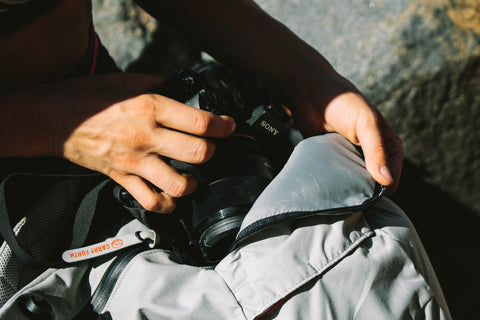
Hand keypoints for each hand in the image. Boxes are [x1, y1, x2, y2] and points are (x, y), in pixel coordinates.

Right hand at [47, 73, 235, 212]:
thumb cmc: (90, 96)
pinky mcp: (122, 178)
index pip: (200, 122)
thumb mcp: (129, 81)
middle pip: (198, 154)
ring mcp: (134, 162)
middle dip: (214, 151)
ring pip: (179, 184)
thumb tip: (186, 91)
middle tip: (213, 147)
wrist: (53, 118)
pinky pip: (151, 201)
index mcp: (150, 108)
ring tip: (196, 176)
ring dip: (194, 183)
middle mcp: (146, 137)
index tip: (229, 126)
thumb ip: (161, 86)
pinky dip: (168, 204)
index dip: (223, 126)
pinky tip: (173, 196)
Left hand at [286, 69, 402, 193]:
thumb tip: (386, 181)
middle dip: (361, 194)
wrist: (311, 94)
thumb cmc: (343, 104)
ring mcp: (353, 162)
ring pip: (354, 188)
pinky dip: (333, 186)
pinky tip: (325, 188)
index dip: (378, 192)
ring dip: (346, 192)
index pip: (390, 182)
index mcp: (390, 149)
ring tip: (334, 193)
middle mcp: (374, 159)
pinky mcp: (335, 164)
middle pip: (372, 189)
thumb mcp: (366, 123)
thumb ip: (376, 150)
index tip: (360, 196)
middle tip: (343, 197)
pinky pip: (337, 182)